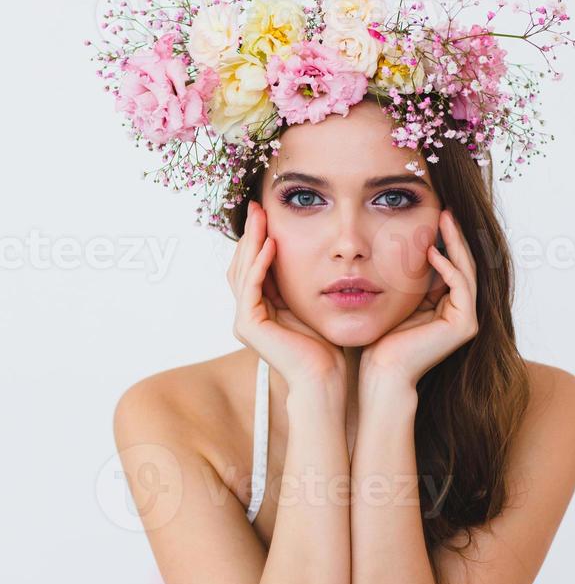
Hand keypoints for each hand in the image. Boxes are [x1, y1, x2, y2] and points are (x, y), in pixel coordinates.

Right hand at [227, 200, 346, 392]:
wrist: (324, 377)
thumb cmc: (325, 345)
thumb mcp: (310, 303)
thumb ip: (299, 281)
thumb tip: (307, 251)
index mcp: (259, 309)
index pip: (252, 266)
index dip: (257, 238)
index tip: (266, 211)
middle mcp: (247, 314)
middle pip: (241, 264)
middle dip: (250, 233)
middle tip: (256, 206)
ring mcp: (244, 320)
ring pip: (242, 271)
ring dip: (252, 242)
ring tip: (261, 217)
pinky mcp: (248, 325)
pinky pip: (251, 287)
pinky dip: (259, 264)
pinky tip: (271, 244)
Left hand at [359, 208, 478, 391]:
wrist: (381, 370)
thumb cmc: (381, 337)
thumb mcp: (397, 296)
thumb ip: (409, 276)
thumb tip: (408, 243)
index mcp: (446, 305)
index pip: (451, 264)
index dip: (445, 239)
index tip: (434, 214)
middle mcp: (461, 311)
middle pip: (463, 264)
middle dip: (454, 235)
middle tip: (445, 209)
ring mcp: (466, 319)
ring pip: (465, 270)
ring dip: (455, 243)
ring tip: (444, 219)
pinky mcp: (464, 325)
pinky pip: (461, 286)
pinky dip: (448, 266)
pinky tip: (433, 251)